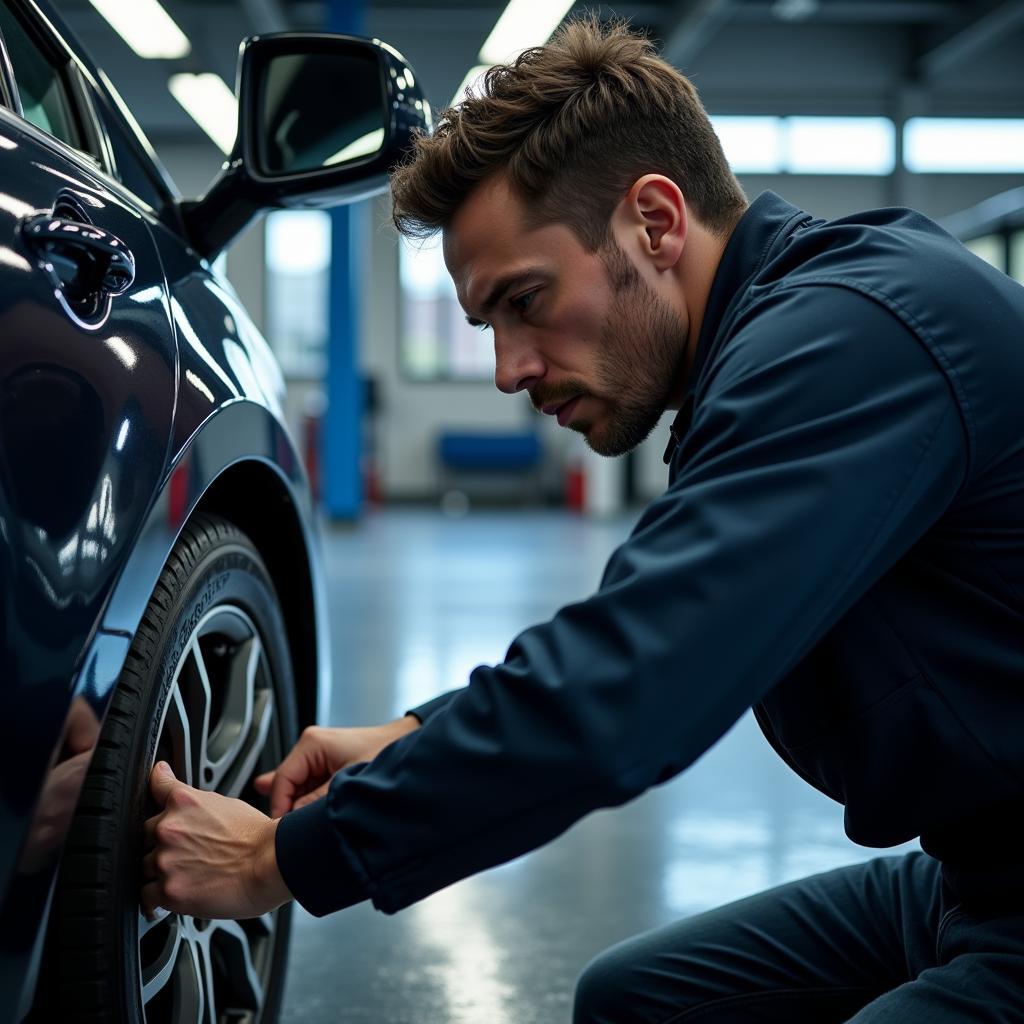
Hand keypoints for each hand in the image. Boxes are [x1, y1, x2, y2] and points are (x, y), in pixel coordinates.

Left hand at [141, 762, 291, 920]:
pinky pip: (147, 896)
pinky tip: (170, 896)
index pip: (155, 786)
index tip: (154, 786)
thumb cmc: (257, 837)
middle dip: (162, 842)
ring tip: (187, 874)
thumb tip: (189, 807)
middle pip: (145, 835)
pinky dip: (156, 898)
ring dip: (161, 870)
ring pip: (145, 866)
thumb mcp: (228, 803)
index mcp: (184, 802)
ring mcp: (165, 860)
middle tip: (186, 850)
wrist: (271, 863)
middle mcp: (169, 828)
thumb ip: (198, 804)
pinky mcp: (169, 891)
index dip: (154, 788)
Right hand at [254, 716, 419, 817]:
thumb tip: (292, 822)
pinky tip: (314, 817)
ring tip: (312, 824)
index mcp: (311, 744)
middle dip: (290, 808)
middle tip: (296, 833)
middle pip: (286, 785)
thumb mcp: (347, 783)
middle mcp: (311, 747)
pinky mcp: (326, 765)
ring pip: (296, 789)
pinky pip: (309, 787)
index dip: (279, 807)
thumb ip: (316, 802)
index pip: (281, 780)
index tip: (284, 830)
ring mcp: (318, 756)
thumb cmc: (384, 752)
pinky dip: (310, 802)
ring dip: (302, 807)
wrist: (405, 743)